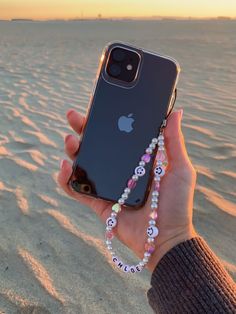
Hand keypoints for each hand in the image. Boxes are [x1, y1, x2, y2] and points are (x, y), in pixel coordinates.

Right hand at [58, 109, 196, 271]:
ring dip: (72, 150)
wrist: (166, 237)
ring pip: (83, 163)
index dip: (105, 121)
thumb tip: (176, 113)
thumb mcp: (179, 168)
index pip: (117, 135)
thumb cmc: (176, 203)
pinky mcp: (98, 202)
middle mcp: (119, 169)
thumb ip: (174, 141)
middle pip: (96, 145)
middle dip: (82, 129)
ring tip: (70, 141)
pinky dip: (66, 179)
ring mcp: (107, 185)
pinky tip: (66, 167)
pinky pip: (76, 189)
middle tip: (73, 117)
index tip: (96, 107)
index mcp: (136, 159)